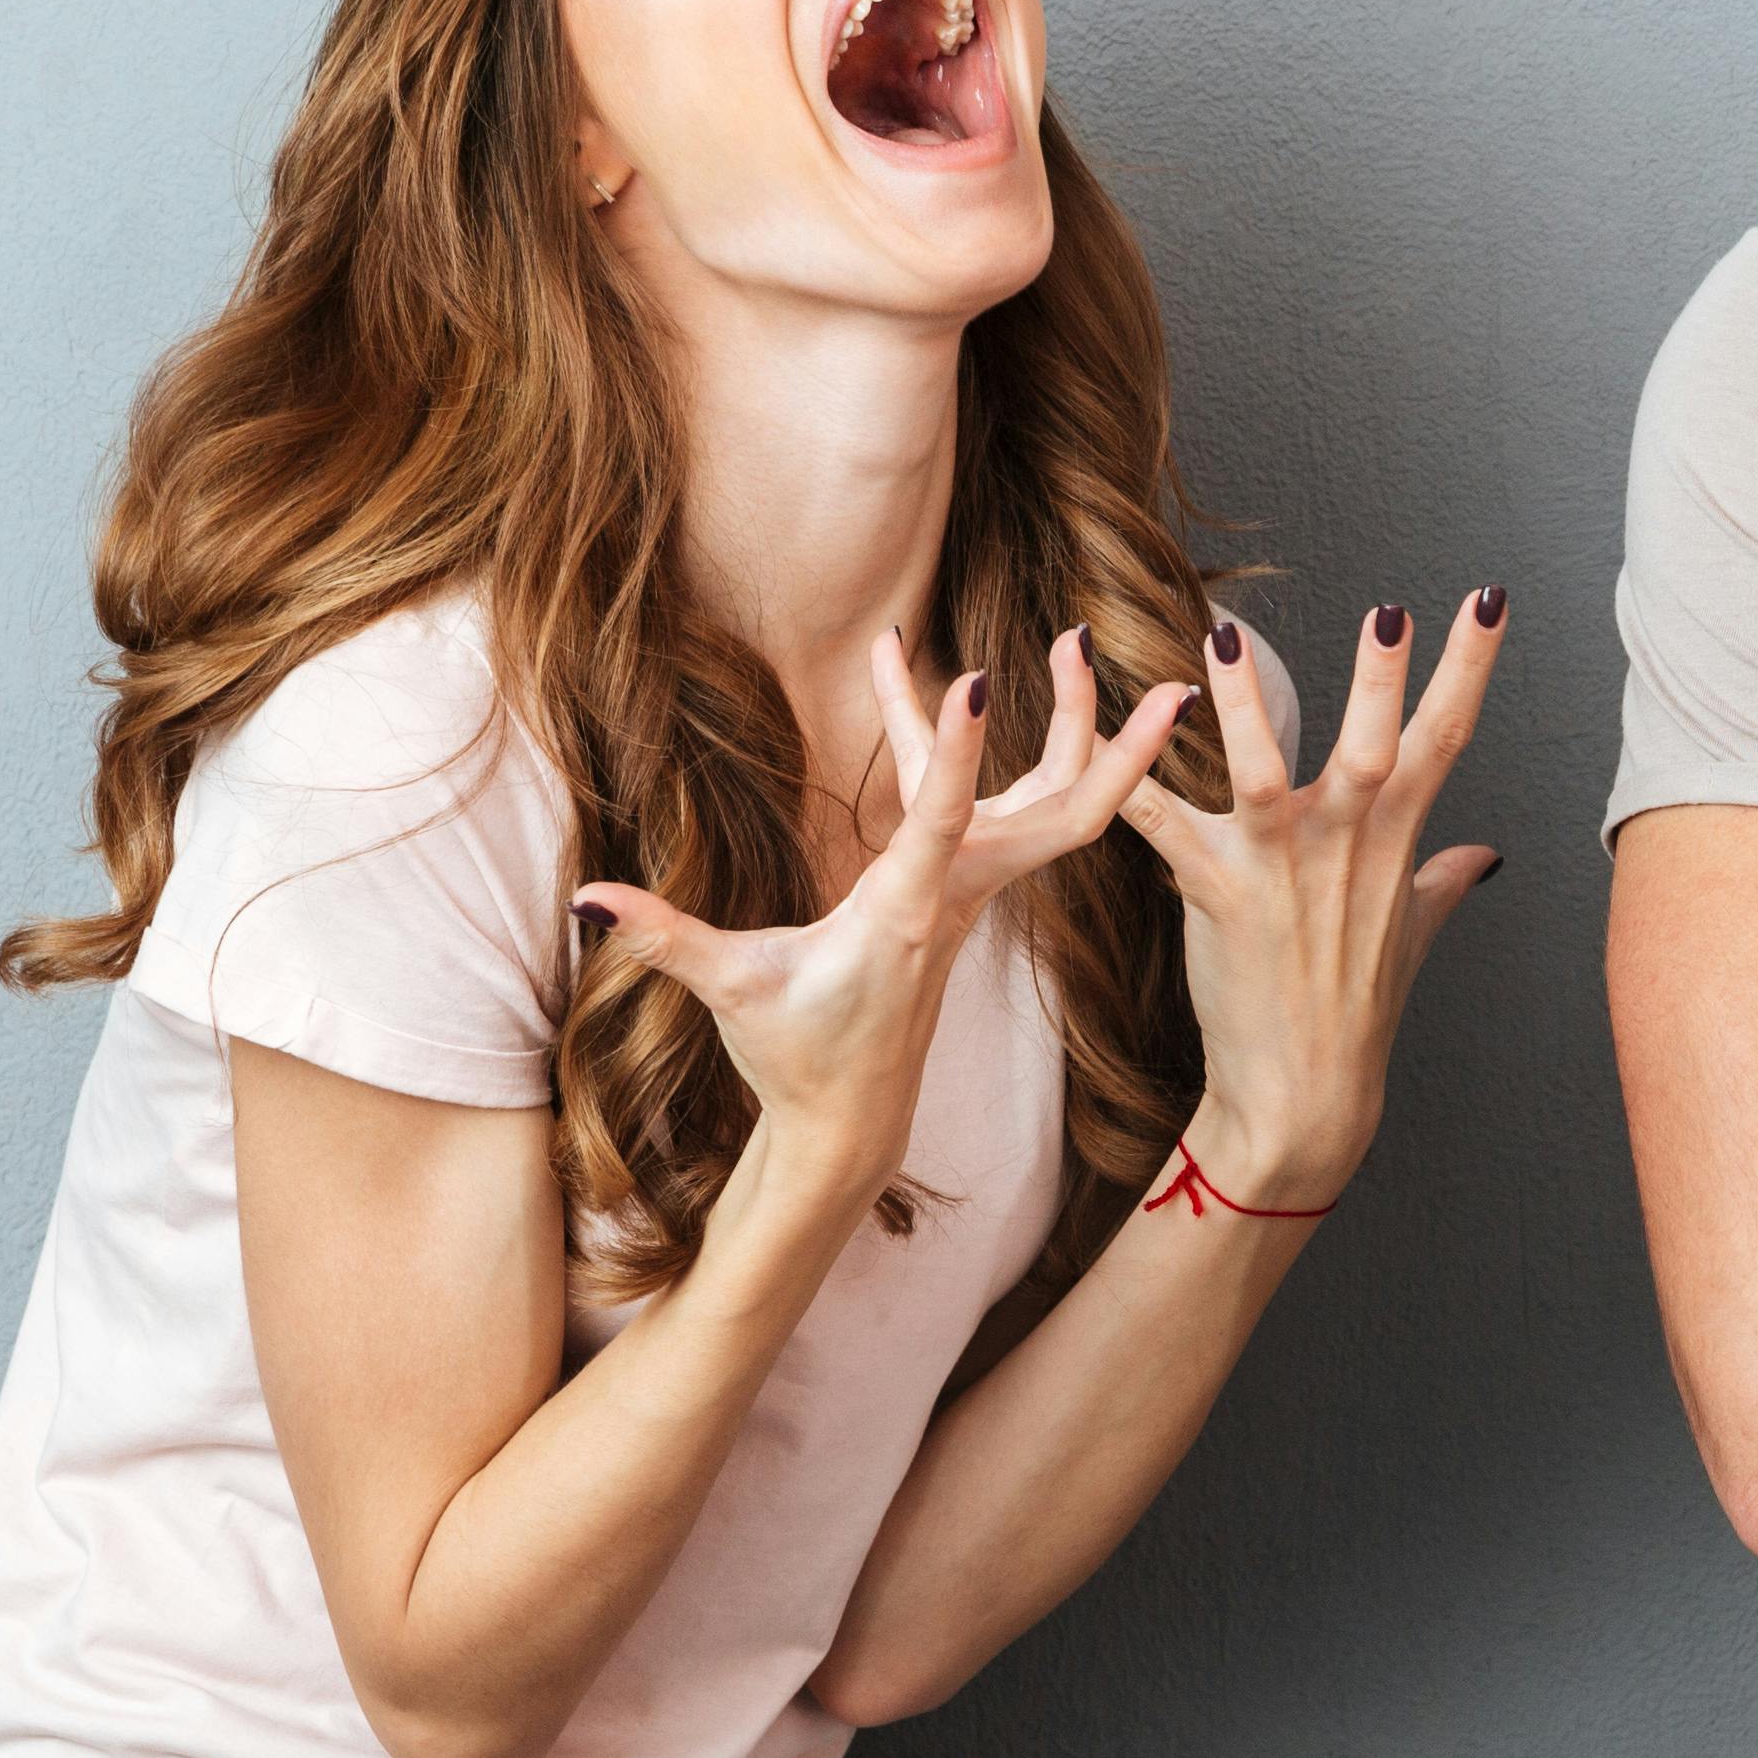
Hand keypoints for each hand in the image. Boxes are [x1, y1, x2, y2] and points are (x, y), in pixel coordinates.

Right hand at [573, 638, 1178, 1198]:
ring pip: (1045, 800)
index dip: (961, 753)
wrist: (849, 1119)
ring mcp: (969, 892)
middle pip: (1064, 813)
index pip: (943, 822)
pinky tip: (944, 679)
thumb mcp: (728, 994)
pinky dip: (988, 744)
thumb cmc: (794, 1056)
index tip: (983, 680)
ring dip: (1072, 725)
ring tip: (1074, 639)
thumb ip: (665, 939)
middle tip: (1169, 678)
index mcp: (905, 913)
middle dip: (1116, 745)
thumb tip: (588, 899)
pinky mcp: (959, 888)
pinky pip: (995, 804)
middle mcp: (956, 896)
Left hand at [1119, 590, 1509, 1210]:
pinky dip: (1128, 783)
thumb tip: (1486, 855)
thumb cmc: (1357, 1012)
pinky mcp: (1216, 894)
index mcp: (1395, 839)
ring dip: (1241, 705)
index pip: (1448, 734)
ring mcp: (1280, 870)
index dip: (1471, 663)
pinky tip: (1098, 732)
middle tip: (1393, 610)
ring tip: (1223, 637)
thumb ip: (1442, 880)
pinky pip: (1162, 826)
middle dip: (1385, 679)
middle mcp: (1345, 846)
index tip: (1490, 598)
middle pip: (1376, 748)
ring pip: (1262, 772)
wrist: (1305, 1094)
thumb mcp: (1411, 936)